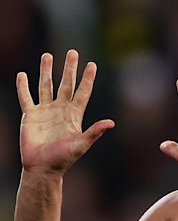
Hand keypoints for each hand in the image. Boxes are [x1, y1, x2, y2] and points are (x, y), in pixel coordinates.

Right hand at [16, 49, 114, 174]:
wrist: (42, 168)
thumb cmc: (63, 159)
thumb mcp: (81, 145)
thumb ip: (95, 132)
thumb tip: (111, 123)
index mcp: (74, 116)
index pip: (82, 92)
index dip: (87, 79)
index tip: (92, 64)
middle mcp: (60, 110)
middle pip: (65, 84)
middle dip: (69, 68)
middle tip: (73, 52)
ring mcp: (45, 111)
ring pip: (46, 86)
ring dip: (46, 71)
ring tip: (47, 56)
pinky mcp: (30, 115)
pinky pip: (26, 97)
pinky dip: (23, 87)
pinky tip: (23, 75)